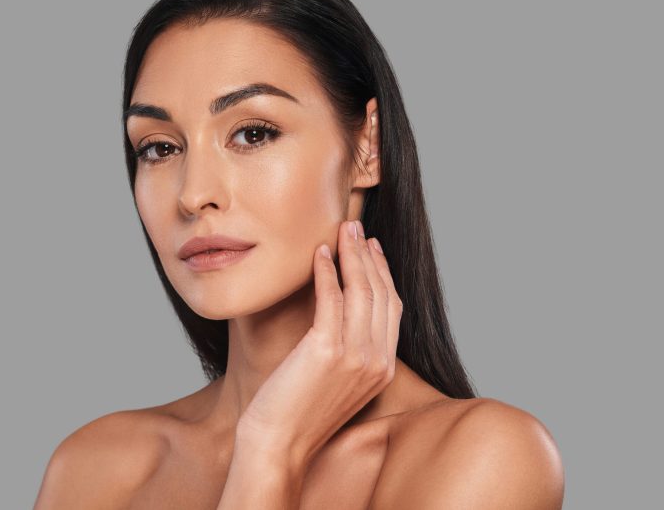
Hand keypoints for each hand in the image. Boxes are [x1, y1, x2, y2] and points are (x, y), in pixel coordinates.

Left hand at [235, 220, 402, 468]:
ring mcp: (356, 356)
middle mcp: (376, 361)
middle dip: (369, 255)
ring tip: (340, 230)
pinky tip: (318, 253)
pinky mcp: (327, 351)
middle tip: (355, 227)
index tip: (370, 248)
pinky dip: (327, 271)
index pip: (392, 308)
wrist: (278, 444)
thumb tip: (334, 310)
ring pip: (362, 291)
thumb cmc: (295, 412)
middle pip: (381, 293)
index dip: (382, 273)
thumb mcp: (332, 378)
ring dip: (351, 254)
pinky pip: (332, 298)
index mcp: (382, 368)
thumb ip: (344, 349)